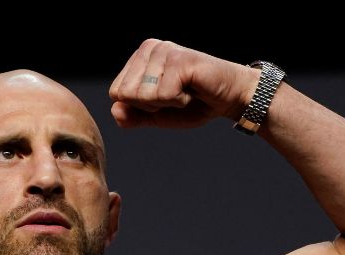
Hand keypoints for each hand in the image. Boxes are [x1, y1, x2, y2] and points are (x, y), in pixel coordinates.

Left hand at [109, 39, 256, 128]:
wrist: (228, 99)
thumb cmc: (193, 104)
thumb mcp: (156, 114)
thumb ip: (133, 115)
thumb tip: (115, 110)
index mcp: (139, 57)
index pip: (116, 93)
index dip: (139, 106)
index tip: (163, 98)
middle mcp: (150, 48)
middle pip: (125, 94)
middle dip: (151, 105)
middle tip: (175, 95)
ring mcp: (165, 51)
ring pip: (143, 95)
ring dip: (167, 103)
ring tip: (185, 90)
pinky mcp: (180, 60)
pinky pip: (164, 95)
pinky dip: (180, 101)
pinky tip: (192, 89)